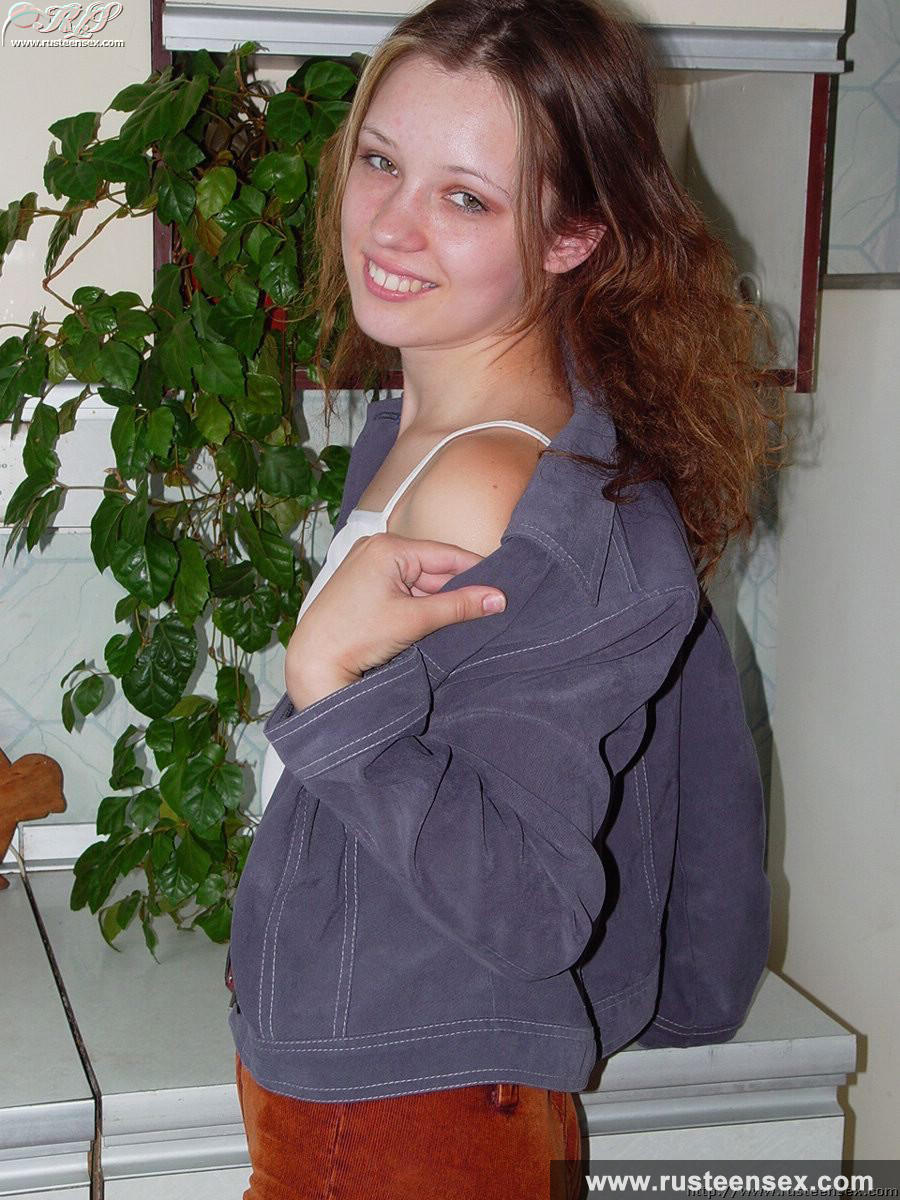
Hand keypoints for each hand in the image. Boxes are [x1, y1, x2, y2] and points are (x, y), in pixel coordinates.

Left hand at [285, 532, 506, 708]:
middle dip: (457, 592)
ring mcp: (369, 568)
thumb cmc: (355, 637)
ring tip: (468, 620)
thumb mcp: (414, 620)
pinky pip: (404, 593)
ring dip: (439, 603)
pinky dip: (420, 608)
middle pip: (433, 570)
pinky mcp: (365, 589)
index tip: (505, 586)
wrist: (313, 664)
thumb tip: (499, 598)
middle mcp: (376, 550)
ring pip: (420, 584)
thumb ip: (459, 607)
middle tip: (491, 610)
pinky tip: (438, 624)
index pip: (446, 555)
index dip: (478, 571)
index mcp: (387, 548)